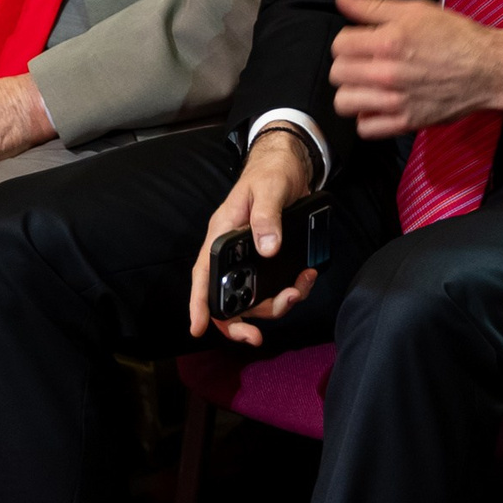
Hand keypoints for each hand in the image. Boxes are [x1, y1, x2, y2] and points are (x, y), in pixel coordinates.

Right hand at [188, 130, 317, 345]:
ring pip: (255, 297)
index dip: (198, 303)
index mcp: (221, 235)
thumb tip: (268, 248)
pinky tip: (305, 278)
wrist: (290, 165)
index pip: (203, 274)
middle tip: (256, 337)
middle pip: (228, 297)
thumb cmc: (271, 173)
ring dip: (276, 305)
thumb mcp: (268, 189)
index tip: (197, 329)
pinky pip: (275, 286)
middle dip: (242, 321)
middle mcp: (232, 252)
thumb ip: (266, 216)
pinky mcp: (269, 260)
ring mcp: (251, 258)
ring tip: (298, 290)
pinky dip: (291, 290)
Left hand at [327, 0, 502, 138]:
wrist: (487, 68)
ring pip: (344, 102)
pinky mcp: (406, 121)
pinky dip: (367, 118)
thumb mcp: (415, 10)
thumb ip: (373, 6)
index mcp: (388, 42)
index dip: (348, 40)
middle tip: (364, 61)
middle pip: (337, 73)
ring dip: (352, 92)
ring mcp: (395, 100)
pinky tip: (377, 105)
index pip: (339, 44)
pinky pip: (365, 128)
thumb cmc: (454, 36)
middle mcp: (387, 73)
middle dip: (348, 64)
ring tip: (366, 84)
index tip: (360, 41)